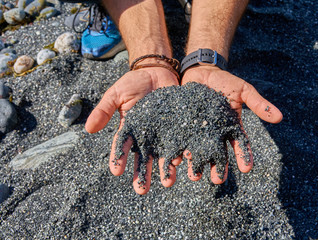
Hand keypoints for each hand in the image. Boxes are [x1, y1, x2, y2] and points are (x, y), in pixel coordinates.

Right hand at [85, 67, 179, 194]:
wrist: (158, 72)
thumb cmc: (134, 82)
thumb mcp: (116, 94)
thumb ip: (105, 110)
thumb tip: (88, 129)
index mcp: (129, 129)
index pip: (121, 147)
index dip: (118, 158)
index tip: (116, 171)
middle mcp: (146, 135)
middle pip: (143, 158)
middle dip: (142, 174)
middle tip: (141, 190)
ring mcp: (162, 133)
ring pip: (162, 155)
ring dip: (164, 170)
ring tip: (167, 183)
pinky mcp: (177, 127)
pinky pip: (180, 142)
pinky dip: (182, 153)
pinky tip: (183, 163)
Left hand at [181, 65, 282, 183]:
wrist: (200, 71)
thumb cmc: (224, 81)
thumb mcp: (243, 90)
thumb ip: (258, 103)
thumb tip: (280, 117)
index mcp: (231, 127)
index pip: (240, 144)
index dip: (244, 156)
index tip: (246, 169)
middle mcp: (215, 133)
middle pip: (218, 153)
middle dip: (218, 168)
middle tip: (217, 180)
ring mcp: (198, 131)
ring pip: (199, 151)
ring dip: (197, 165)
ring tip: (195, 177)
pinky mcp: (183, 126)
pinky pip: (181, 140)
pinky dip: (179, 151)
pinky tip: (177, 160)